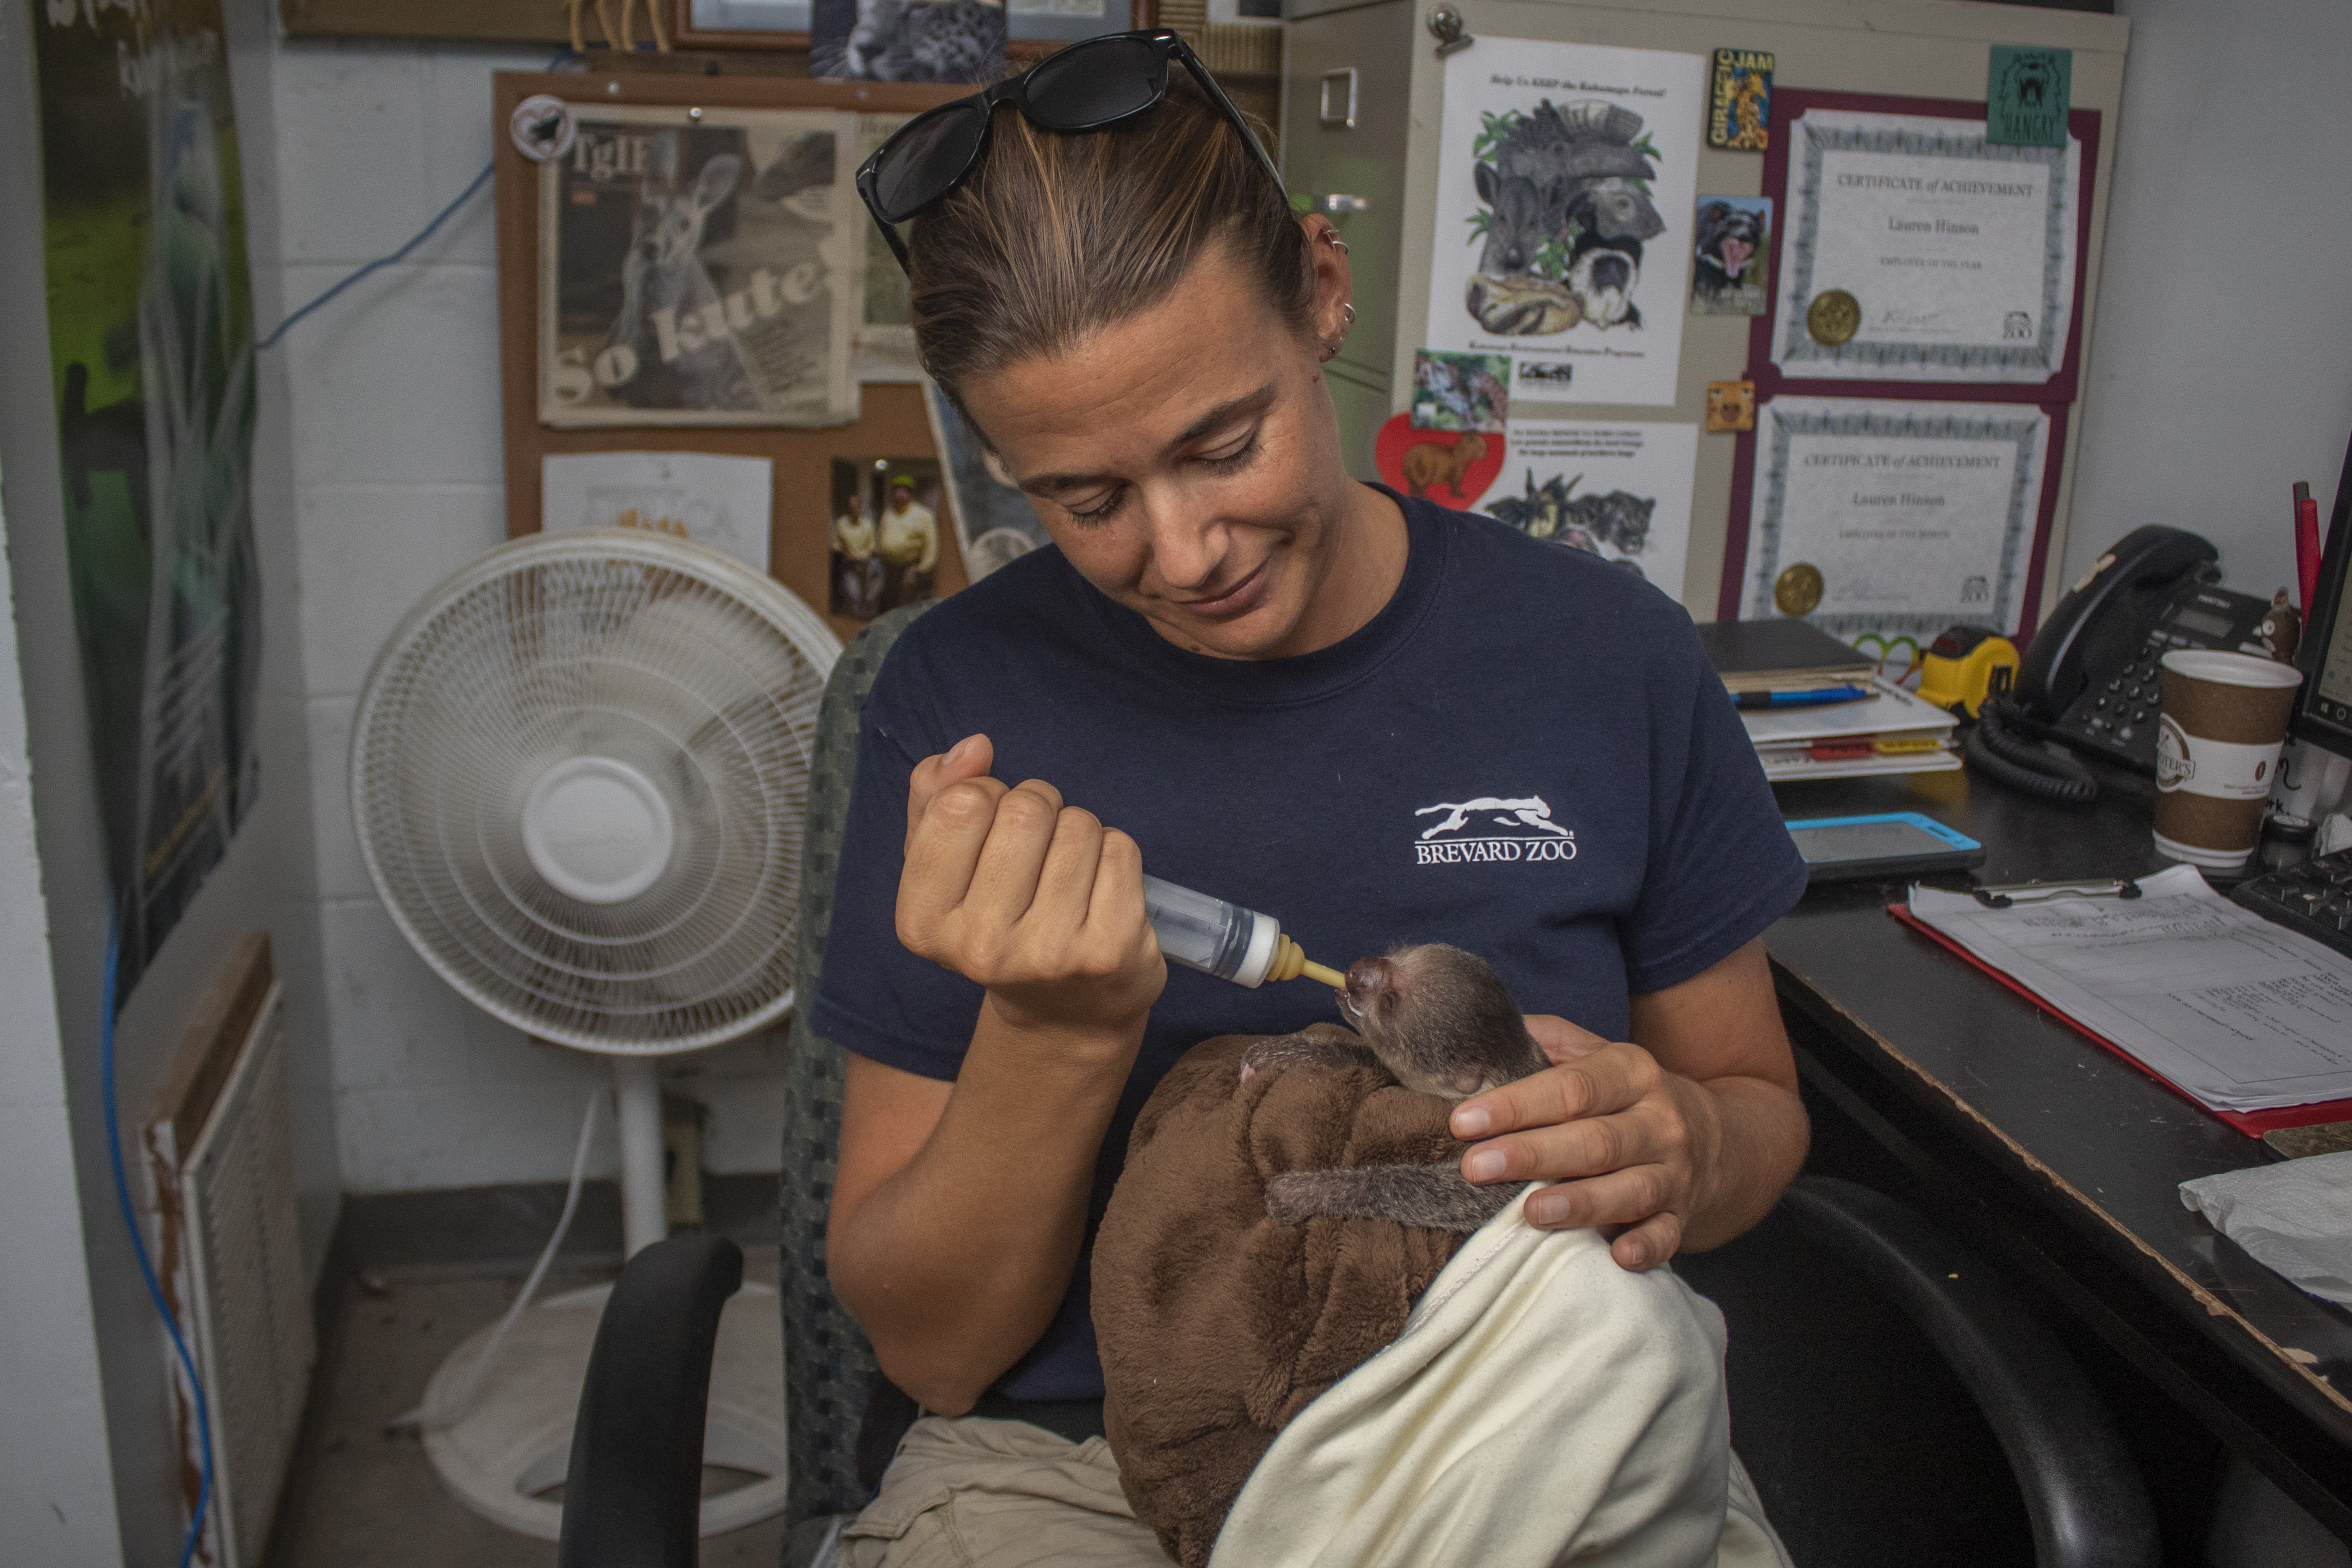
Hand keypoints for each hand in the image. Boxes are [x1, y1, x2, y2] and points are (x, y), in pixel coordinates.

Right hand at [896, 734, 1165, 1037]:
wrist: (1062, 1014)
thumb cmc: (998, 920)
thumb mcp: (944, 864)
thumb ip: (935, 796)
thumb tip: (973, 747)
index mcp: (923, 923)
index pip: (962, 803)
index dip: (986, 796)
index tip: (989, 833)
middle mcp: (980, 947)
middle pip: (1024, 809)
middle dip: (1038, 809)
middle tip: (1036, 854)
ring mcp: (1047, 954)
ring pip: (1077, 825)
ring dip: (1078, 833)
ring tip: (1067, 878)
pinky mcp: (1108, 952)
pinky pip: (1119, 850)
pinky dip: (1115, 857)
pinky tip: (1099, 896)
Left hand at [1446, 1015, 1723, 1271]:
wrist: (1713, 1137)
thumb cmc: (1624, 1095)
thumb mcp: (1594, 1055)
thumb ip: (1541, 1044)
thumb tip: (1472, 1055)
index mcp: (1632, 1072)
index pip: (1571, 1087)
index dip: (1516, 1105)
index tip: (1464, 1121)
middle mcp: (1659, 1121)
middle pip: (1595, 1140)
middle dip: (1532, 1154)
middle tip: (1476, 1168)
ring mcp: (1675, 1172)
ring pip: (1630, 1189)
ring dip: (1580, 1202)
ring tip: (1530, 1212)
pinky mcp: (1682, 1216)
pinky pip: (1668, 1235)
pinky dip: (1646, 1246)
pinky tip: (1617, 1254)